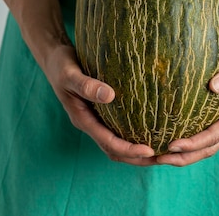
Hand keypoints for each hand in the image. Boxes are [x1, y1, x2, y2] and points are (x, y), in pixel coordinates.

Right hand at [43, 42, 156, 164]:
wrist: (55, 60)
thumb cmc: (62, 65)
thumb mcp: (70, 74)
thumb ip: (86, 85)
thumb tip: (110, 96)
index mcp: (83, 119)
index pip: (108, 143)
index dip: (128, 149)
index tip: (149, 151)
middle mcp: (90, 124)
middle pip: (115, 151)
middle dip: (137, 158)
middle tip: (163, 158)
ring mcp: (96, 120)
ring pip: (117, 144)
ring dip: (137, 151)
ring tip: (162, 151)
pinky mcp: (103, 113)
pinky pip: (119, 130)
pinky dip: (134, 136)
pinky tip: (153, 131)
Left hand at [157, 0, 218, 165]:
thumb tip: (213, 85)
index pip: (215, 135)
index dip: (193, 143)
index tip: (172, 145)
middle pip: (209, 148)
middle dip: (184, 157)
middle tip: (157, 158)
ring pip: (207, 145)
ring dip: (185, 153)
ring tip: (158, 155)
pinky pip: (207, 133)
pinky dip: (190, 140)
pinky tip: (172, 136)